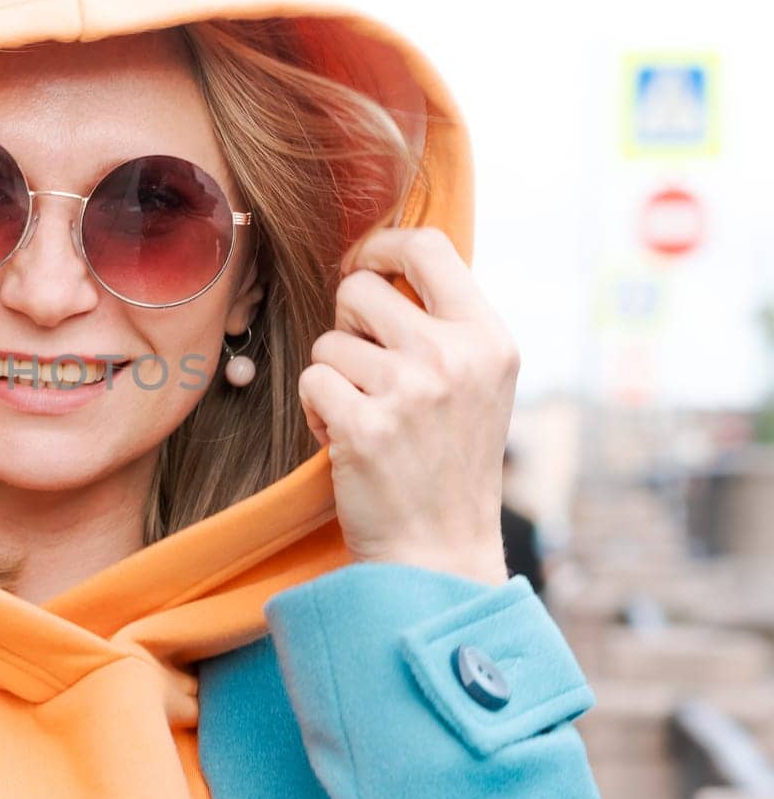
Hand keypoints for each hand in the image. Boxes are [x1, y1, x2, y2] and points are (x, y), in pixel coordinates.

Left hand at [298, 227, 515, 585]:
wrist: (439, 552)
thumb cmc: (447, 462)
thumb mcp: (477, 383)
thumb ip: (442, 324)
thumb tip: (380, 261)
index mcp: (488, 338)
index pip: (429, 246)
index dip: (380, 246)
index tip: (363, 265)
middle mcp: (454, 357)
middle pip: (358, 289)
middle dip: (346, 327)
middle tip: (367, 373)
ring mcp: (410, 391)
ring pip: (326, 343)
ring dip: (333, 380)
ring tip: (367, 419)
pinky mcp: (365, 426)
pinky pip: (310, 382)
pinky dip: (318, 412)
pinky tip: (348, 442)